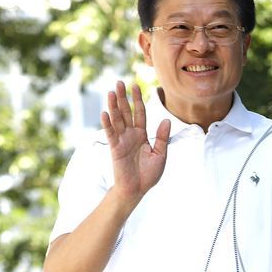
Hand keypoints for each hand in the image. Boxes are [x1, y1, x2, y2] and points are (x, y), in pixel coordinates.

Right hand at [102, 81, 169, 201]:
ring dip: (113, 106)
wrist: (138, 189)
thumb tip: (166, 119)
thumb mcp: (160, 154)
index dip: (138, 100)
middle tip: (119, 82)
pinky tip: (105, 113)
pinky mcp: (115, 148)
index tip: (135, 85)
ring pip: (117, 119)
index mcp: (141, 134)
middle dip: (123, 98)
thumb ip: (162, 137)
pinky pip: (111, 134)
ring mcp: (121, 140)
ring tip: (111, 92)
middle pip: (126, 112)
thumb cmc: (149, 173)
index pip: (139, 113)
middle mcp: (130, 135)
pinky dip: (108, 124)